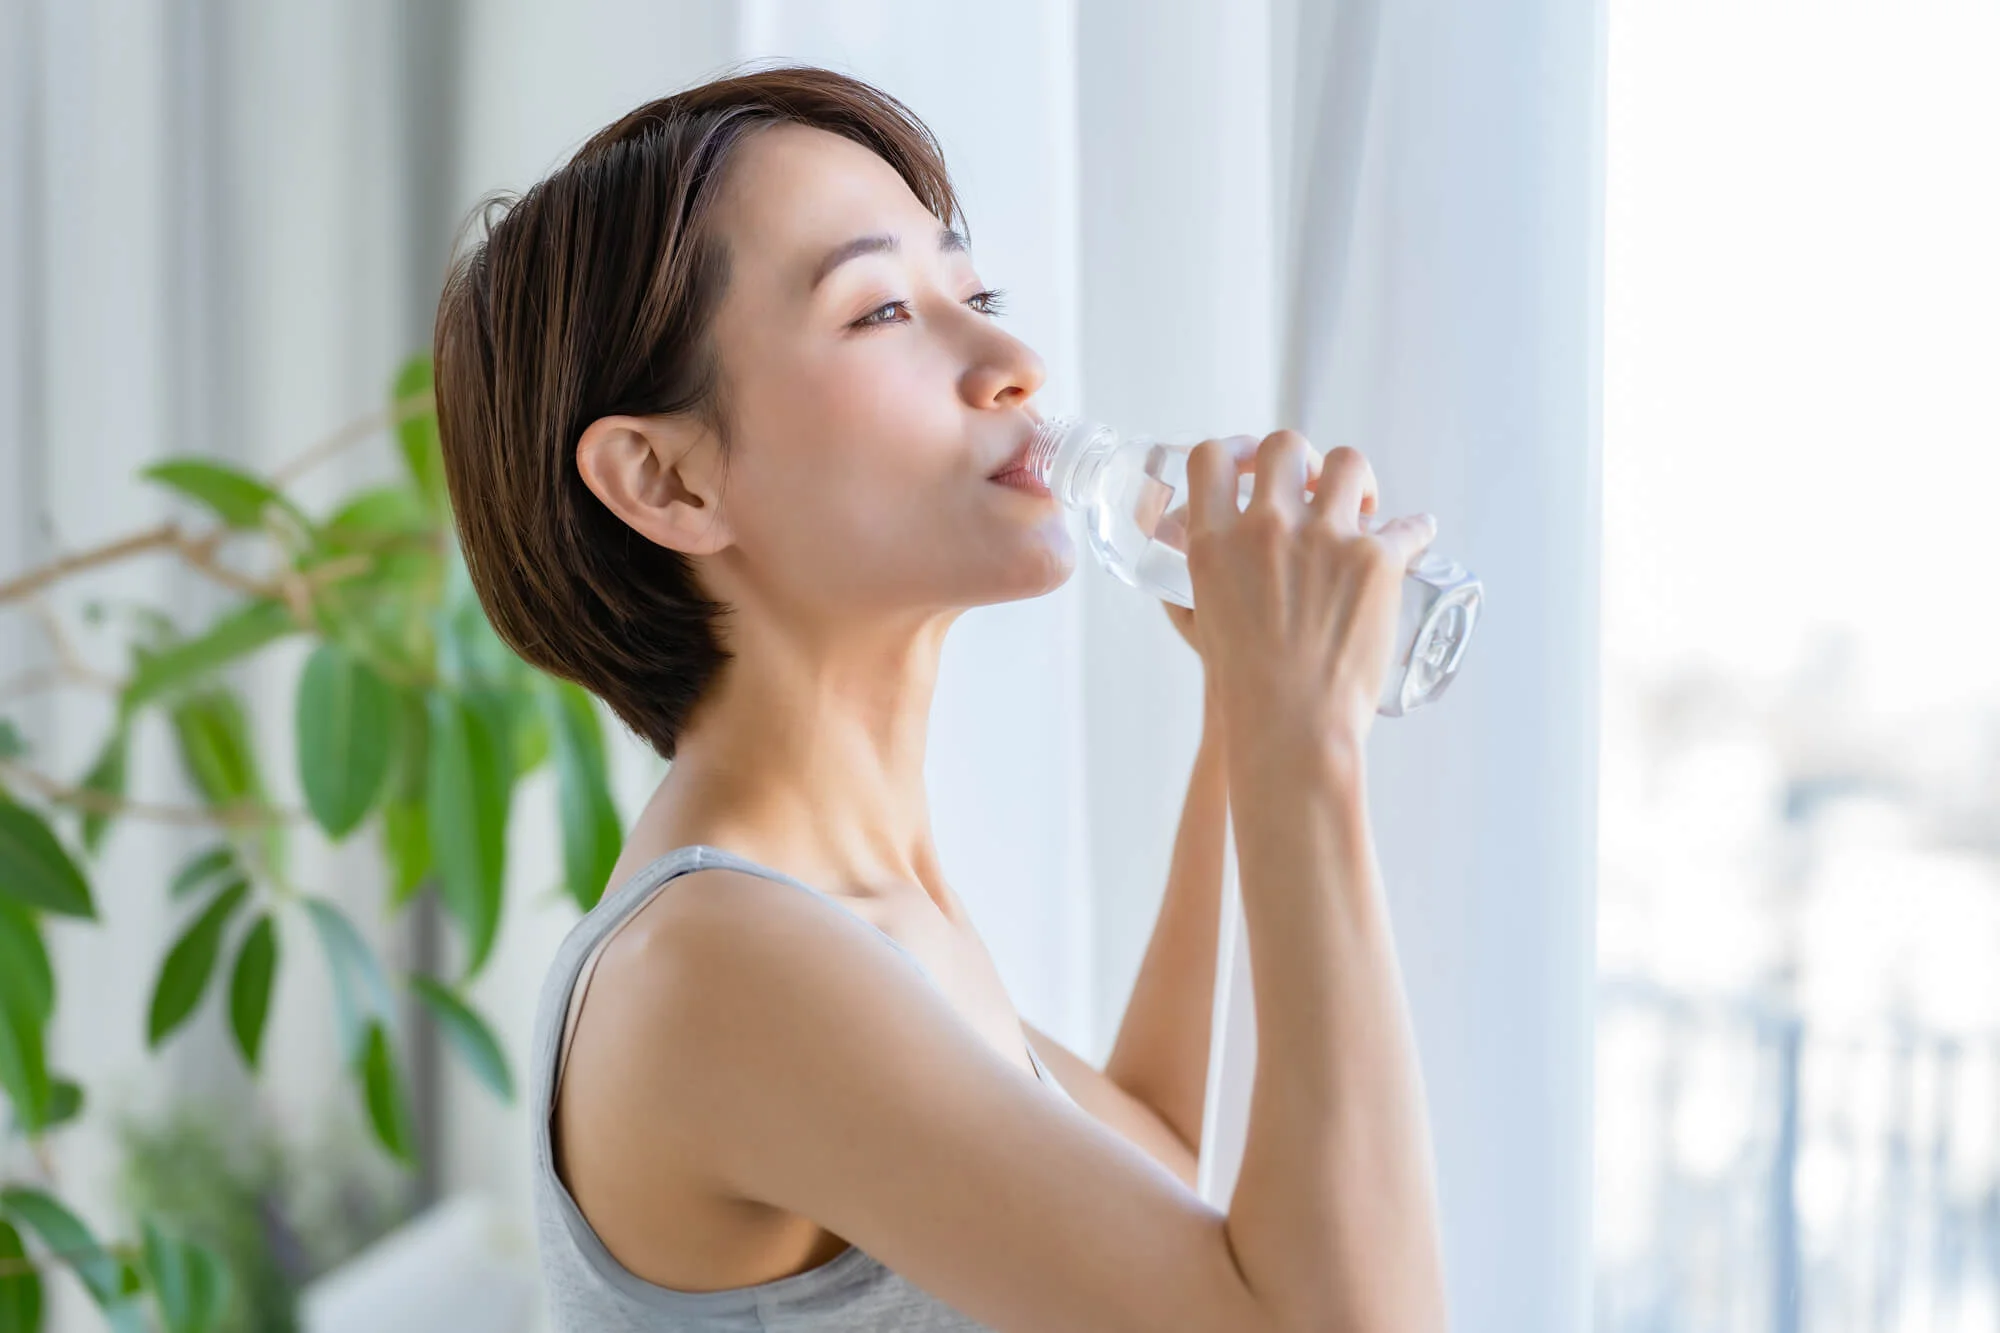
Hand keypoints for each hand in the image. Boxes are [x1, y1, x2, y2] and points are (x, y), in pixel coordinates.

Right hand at [1182, 431, 1436, 750]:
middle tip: (1314, 486)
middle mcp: (1266, 529)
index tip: (1251, 465)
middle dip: (1303, 459)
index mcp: (1214, 543)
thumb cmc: (1246, 691)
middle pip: (1285, 446)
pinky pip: (1408, 525)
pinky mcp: (1376, 560)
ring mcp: (1324, 539)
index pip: (1210, 457)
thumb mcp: (1203, 625)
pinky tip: (1415, 537)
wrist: (1293, 726)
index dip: (1234, 450)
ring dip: (1357, 478)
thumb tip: (1198, 573)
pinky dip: (1415, 531)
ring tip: (1362, 506)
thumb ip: (1200, 587)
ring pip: (1348, 463)